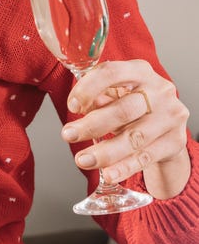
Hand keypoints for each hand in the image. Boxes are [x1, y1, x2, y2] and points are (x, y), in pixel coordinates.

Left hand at [62, 59, 191, 198]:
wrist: (167, 121)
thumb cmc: (132, 100)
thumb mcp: (116, 91)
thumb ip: (98, 95)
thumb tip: (78, 106)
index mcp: (139, 70)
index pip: (111, 73)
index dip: (88, 89)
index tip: (71, 106)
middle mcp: (159, 91)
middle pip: (123, 110)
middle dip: (92, 125)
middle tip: (68, 135)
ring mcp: (170, 117)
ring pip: (134, 138)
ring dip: (105, 152)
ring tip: (82, 160)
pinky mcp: (175, 141)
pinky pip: (146, 157)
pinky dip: (124, 167)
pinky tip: (108, 173)